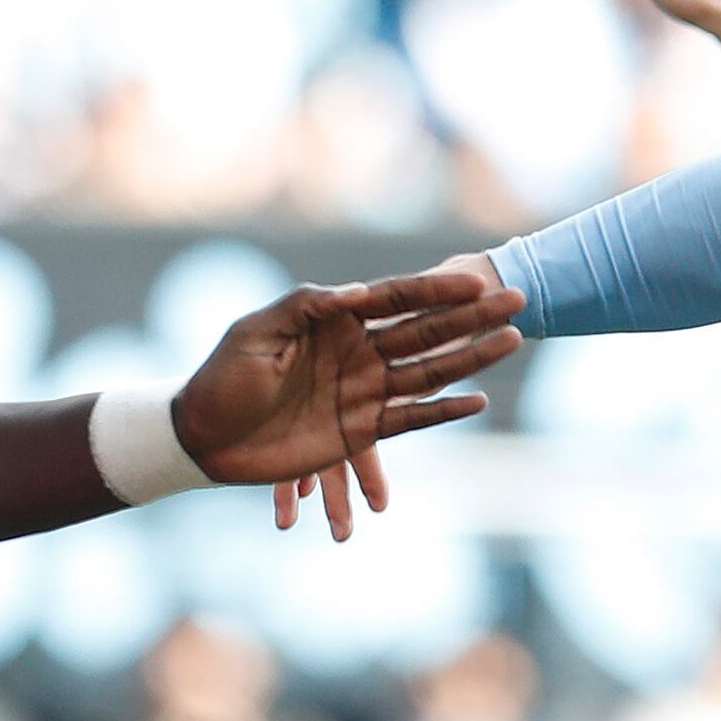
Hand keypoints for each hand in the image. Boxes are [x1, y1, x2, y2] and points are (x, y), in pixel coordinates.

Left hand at [174, 264, 524, 542]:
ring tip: (513, 339)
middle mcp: (357, 352)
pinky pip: (411, 419)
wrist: (204, 440)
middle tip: (517, 299)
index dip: (437, 289)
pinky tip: (477, 399)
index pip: (395, 297)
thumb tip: (355, 294)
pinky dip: (444, 411)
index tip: (476, 280)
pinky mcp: (361, 430)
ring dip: (471, 358)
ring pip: (429, 371)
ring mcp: (363, 391)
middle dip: (471, 315)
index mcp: (334, 320)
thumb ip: (305, 307)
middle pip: (426, 330)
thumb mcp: (256, 332)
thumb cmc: (222, 378)